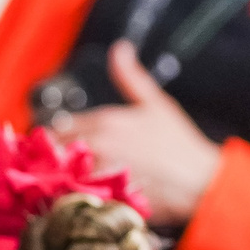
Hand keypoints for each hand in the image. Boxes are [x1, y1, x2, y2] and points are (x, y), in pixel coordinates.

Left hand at [50, 43, 223, 230]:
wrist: (199, 182)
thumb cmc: (179, 145)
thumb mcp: (156, 103)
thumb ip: (131, 77)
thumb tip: (119, 49)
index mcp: (105, 121)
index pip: (60, 127)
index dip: (54, 138)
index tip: (53, 147)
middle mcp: (98, 145)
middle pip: (54, 152)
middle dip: (50, 158)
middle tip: (53, 168)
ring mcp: (100, 172)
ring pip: (60, 175)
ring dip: (57, 179)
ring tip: (62, 185)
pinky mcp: (104, 197)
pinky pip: (74, 198)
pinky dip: (70, 198)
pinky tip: (76, 200)